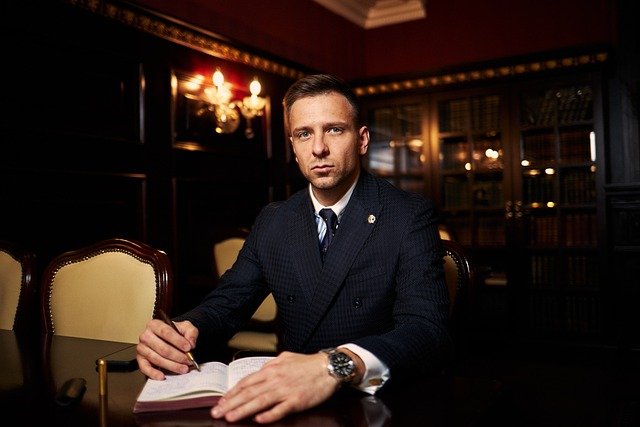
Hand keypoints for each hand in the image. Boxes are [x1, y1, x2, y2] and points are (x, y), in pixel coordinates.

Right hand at [136, 318, 198, 379]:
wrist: (170, 338)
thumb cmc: (175, 332)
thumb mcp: (186, 327)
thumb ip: (191, 332)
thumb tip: (191, 342)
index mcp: (155, 324)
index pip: (166, 332)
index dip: (178, 341)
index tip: (188, 348)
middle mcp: (146, 335)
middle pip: (162, 348)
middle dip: (177, 356)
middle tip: (188, 360)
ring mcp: (142, 348)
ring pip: (156, 359)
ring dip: (171, 365)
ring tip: (182, 368)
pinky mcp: (140, 359)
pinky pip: (145, 368)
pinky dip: (153, 373)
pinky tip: (162, 376)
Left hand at [211, 351, 341, 423]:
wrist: (328, 368)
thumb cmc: (307, 364)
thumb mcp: (284, 358)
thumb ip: (270, 366)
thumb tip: (258, 373)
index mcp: (271, 369)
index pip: (246, 382)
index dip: (231, 392)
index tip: (220, 401)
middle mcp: (275, 379)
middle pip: (249, 393)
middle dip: (231, 403)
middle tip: (217, 412)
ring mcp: (285, 390)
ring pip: (260, 401)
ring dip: (243, 410)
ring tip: (230, 417)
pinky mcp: (297, 400)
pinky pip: (280, 409)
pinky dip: (269, 415)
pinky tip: (258, 420)